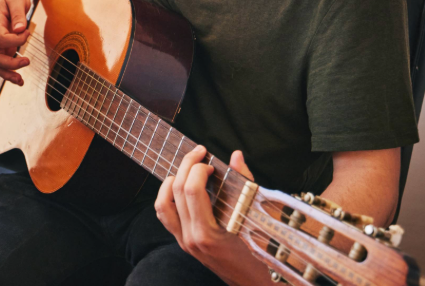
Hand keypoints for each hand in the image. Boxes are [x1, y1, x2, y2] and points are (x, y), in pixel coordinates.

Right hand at [0, 0, 32, 84]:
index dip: (14, 40)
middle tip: (27, 61)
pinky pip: (2, 63)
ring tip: (20, 81)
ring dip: (6, 74)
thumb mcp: (17, 0)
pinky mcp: (4, 47)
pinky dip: (9, 73)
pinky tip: (20, 79)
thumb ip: (18, 14)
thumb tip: (20, 29)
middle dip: (9, 63)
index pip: (0, 38)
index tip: (27, 33)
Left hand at [155, 147, 271, 285]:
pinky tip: (181, 188)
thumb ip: (245, 186)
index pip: (191, 190)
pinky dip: (168, 197)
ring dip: (172, 181)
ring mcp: (184, 242)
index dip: (198, 168)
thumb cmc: (262, 256)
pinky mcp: (183, 243)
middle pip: (176, 191)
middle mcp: (191, 238)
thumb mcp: (256, 220)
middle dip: (186, 166)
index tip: (211, 162)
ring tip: (188, 169)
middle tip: (200, 153)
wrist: (254, 285)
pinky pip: (165, 216)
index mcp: (208, 233)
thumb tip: (236, 156)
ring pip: (163, 204)